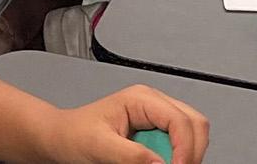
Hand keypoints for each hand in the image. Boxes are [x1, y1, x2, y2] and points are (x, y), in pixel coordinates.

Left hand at [41, 85, 208, 163]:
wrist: (60, 139)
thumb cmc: (72, 135)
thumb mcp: (99, 146)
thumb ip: (131, 155)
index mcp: (141, 99)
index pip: (180, 120)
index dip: (186, 148)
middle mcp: (154, 106)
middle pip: (195, 125)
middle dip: (192, 151)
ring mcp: (157, 120)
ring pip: (192, 136)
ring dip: (184, 155)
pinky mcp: (155, 136)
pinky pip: (178, 147)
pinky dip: (175, 158)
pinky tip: (158, 163)